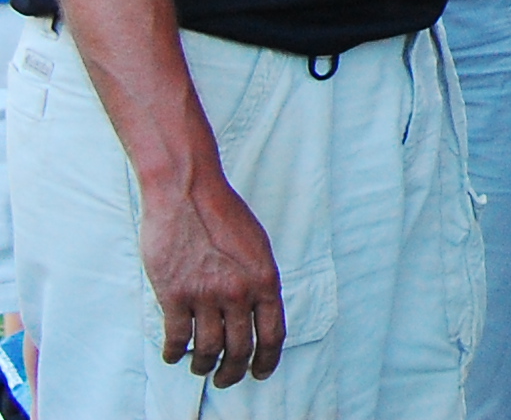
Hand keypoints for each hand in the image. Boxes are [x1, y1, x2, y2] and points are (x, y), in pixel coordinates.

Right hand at [141, 171, 283, 386]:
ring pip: (208, 350)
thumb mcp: (257, 246)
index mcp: (265, 279)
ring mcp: (205, 295)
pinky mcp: (173, 295)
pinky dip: (174, 353)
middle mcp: (239, 292)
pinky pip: (176, 338)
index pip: (273, 334)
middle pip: (240, 349)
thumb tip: (258, 312)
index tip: (261, 372)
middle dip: (234, 372)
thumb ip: (259, 280)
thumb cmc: (223, 215)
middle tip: (227, 380)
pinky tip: (173, 355)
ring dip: (204, 367)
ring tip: (201, 368)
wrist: (187, 193)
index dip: (268, 360)